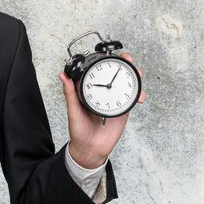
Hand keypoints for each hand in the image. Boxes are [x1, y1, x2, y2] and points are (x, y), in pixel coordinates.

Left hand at [59, 52, 146, 168]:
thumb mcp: (72, 111)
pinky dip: (139, 94)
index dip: (104, 59)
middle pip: (115, 72)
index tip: (109, 53)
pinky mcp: (123, 109)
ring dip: (135, 75)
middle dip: (124, 63)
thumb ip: (69, 94)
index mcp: (89, 89)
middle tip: (128, 59)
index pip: (97, 69)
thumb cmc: (78, 131)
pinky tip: (140, 96)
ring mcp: (114, 99)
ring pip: (127, 83)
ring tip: (137, 73)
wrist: (91, 149)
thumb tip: (62, 75)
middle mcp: (102, 91)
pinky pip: (133, 98)